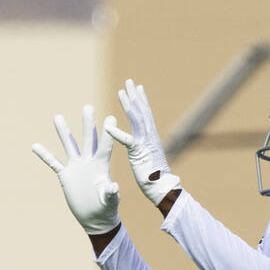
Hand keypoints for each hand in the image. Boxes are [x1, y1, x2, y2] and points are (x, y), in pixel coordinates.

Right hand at [32, 105, 120, 235]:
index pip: (105, 146)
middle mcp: (89, 162)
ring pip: (69, 145)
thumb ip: (110, 193)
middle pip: (88, 139)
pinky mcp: (66, 176)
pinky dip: (45, 155)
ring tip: (58, 116)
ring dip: (63, 132)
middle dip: (88, 123)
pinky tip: (35, 146)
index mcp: (101, 166)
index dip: (108, 133)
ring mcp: (76, 167)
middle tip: (87, 107)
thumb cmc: (106, 209)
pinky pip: (54, 163)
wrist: (95, 218)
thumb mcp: (109, 201)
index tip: (111, 118)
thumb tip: (113, 187)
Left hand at [106, 79, 180, 206]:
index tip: (138, 88)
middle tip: (129, 81)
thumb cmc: (156, 177)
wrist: (162, 188)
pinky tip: (108, 126)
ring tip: (121, 92)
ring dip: (128, 105)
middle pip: (143, 111)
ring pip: (137, 119)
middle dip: (135, 96)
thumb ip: (147, 148)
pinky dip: (117, 133)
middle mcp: (150, 137)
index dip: (142, 100)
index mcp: (152, 137)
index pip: (147, 114)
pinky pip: (127, 140)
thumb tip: (147, 145)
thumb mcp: (151, 157)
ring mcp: (145, 143)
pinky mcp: (138, 153)